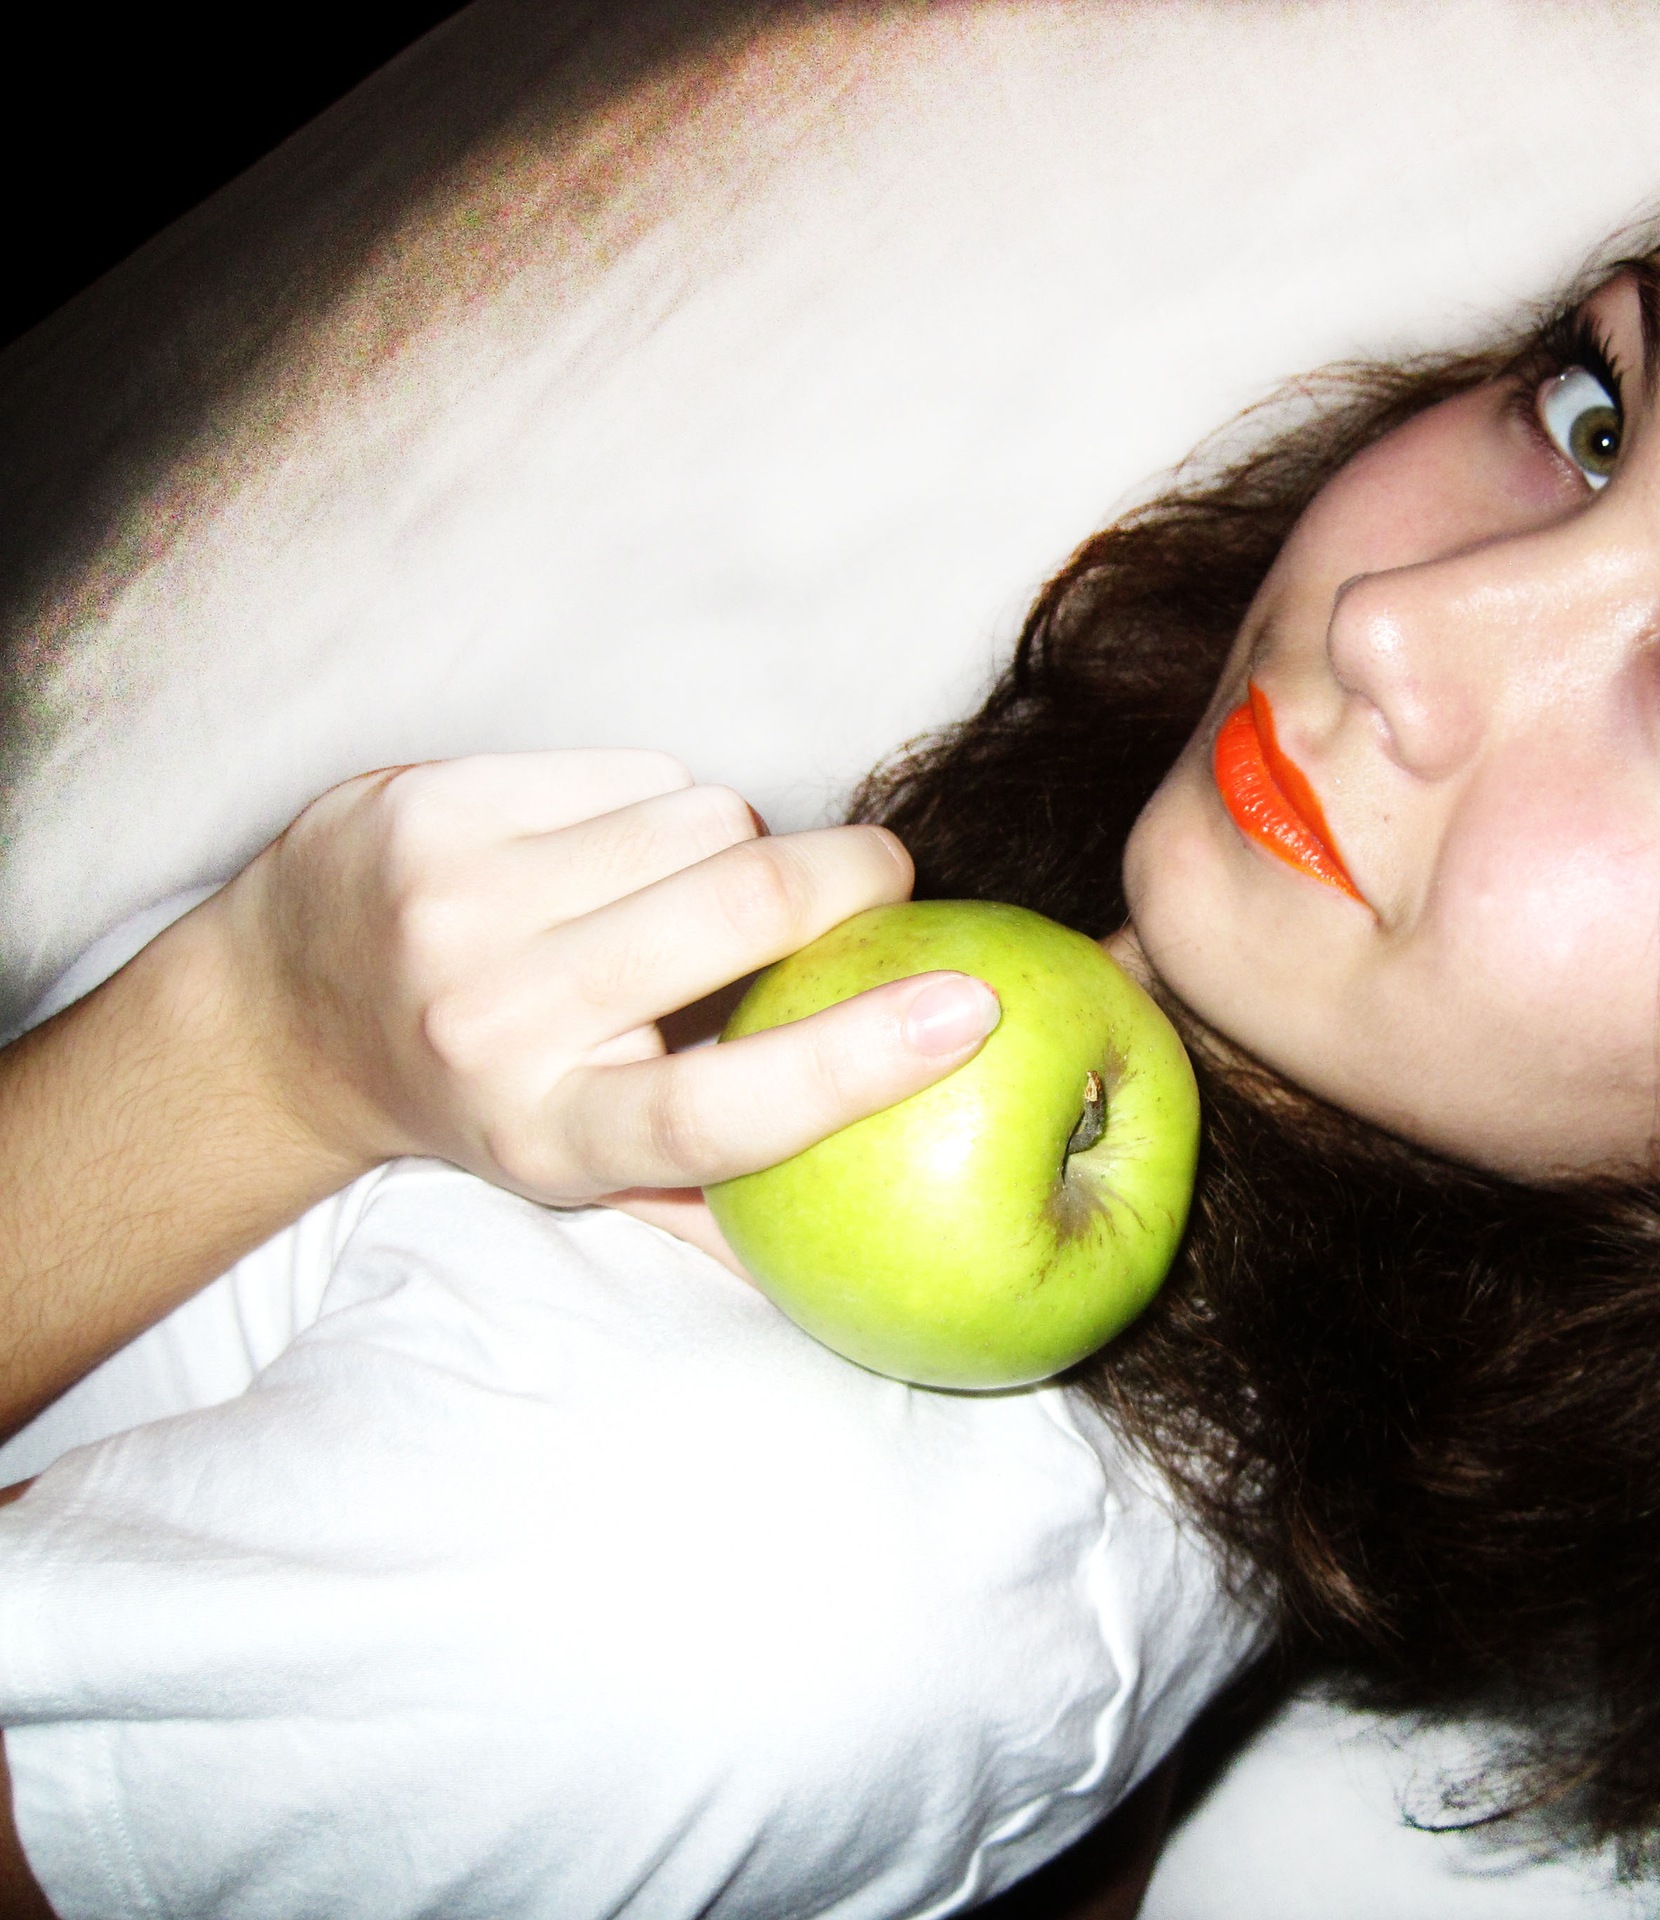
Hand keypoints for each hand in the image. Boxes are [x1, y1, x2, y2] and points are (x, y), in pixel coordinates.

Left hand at [207, 751, 995, 1203]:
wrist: (284, 1013)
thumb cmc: (485, 1097)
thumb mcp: (584, 1175)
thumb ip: (722, 1202)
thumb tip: (879, 1258)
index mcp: (552, 1134)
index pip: (721, 1110)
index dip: (858, 1062)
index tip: (968, 1011)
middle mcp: (496, 1022)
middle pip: (743, 911)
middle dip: (856, 877)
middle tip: (886, 884)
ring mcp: (456, 902)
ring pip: (706, 817)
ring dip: (740, 842)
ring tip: (696, 885)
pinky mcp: (435, 806)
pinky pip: (637, 769)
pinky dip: (662, 800)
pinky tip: (618, 844)